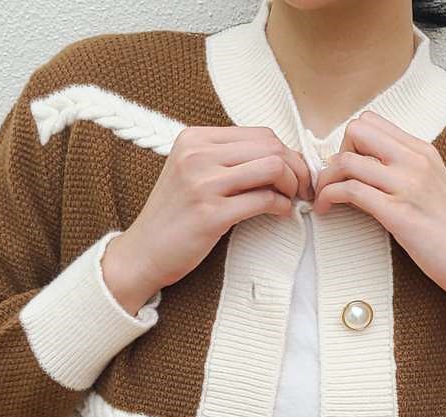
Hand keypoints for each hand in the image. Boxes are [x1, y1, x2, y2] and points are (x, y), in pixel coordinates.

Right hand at [101, 126, 313, 314]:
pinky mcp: (210, 214)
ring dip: (292, 185)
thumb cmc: (173, 217)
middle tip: (302, 188)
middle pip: (270, 146)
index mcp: (194, 139)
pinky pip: (263, 200)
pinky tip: (280, 214)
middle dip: (297, 167)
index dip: (287, 153)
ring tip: (292, 200)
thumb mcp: (191, 173)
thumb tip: (277, 157)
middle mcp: (197, 155)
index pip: (260, 134)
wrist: (142, 253)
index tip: (295, 172)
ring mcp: (203, 184)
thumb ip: (225, 160)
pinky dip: (281, 206)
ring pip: (272, 167)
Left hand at [311, 110, 445, 315]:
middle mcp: (415, 161)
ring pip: (347, 161)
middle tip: (335, 182)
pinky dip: (330, 197)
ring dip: (325, 180)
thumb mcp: (431, 185)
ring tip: (324, 198)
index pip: (371, 122)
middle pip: (356, 131)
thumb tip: (366, 167)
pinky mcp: (398, 213)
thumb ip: (404, 170)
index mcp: (422, 151)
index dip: (350, 143)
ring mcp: (407, 185)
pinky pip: (351, 191)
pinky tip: (328, 209)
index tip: (348, 169)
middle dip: (336, 155)